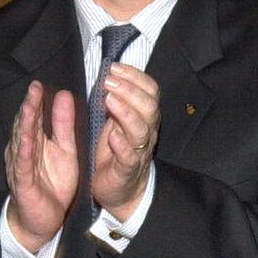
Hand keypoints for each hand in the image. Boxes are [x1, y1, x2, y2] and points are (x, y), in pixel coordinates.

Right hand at [5, 81, 77, 251]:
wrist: (43, 218)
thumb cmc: (52, 182)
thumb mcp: (65, 149)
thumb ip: (64, 124)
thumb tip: (64, 94)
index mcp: (34, 141)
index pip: (34, 117)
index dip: (37, 100)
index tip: (40, 83)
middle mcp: (23, 150)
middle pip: (26, 125)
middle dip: (29, 106)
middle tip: (35, 87)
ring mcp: (21, 166)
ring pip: (22, 142)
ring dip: (24, 124)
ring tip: (29, 106)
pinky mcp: (23, 183)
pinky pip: (24, 166)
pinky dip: (25, 153)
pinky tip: (27, 140)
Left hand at [91, 63, 160, 219]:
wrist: (122, 190)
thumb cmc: (117, 151)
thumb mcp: (117, 121)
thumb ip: (117, 101)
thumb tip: (109, 74)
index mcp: (146, 116)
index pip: (150, 90)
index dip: (135, 76)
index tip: (113, 67)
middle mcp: (147, 131)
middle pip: (149, 106)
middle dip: (129, 90)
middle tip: (107, 80)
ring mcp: (139, 151)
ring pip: (141, 129)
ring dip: (126, 112)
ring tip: (108, 99)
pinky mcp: (127, 170)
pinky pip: (129, 157)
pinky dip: (122, 145)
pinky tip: (111, 135)